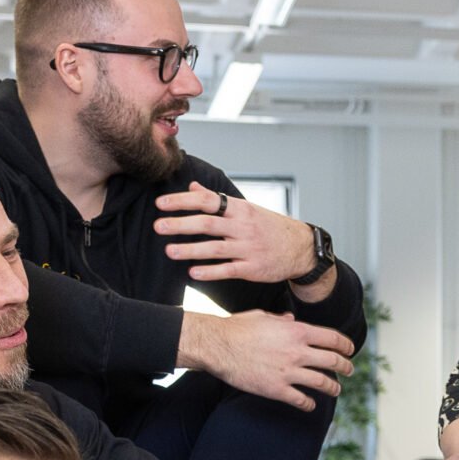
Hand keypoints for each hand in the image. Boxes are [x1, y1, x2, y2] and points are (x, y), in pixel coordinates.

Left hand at [154, 183, 319, 282]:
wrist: (300, 248)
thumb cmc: (269, 226)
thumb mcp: (246, 208)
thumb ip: (218, 200)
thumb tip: (193, 187)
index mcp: (239, 209)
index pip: (207, 201)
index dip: (182, 201)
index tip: (161, 203)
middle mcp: (243, 227)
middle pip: (208, 223)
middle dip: (181, 224)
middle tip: (158, 226)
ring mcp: (248, 248)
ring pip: (215, 248)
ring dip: (191, 249)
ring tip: (169, 251)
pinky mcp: (253, 268)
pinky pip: (229, 270)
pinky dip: (211, 271)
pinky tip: (193, 272)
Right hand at [180, 308, 354, 410]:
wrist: (218, 346)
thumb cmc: (237, 328)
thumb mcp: (263, 317)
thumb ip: (281, 320)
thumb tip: (291, 320)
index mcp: (297, 331)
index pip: (332, 338)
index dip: (345, 345)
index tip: (350, 350)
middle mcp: (297, 351)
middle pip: (333, 361)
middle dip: (346, 367)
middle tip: (349, 370)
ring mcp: (289, 372)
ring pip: (322, 382)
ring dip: (333, 387)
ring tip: (336, 389)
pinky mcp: (277, 389)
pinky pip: (301, 400)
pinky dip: (309, 404)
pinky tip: (310, 405)